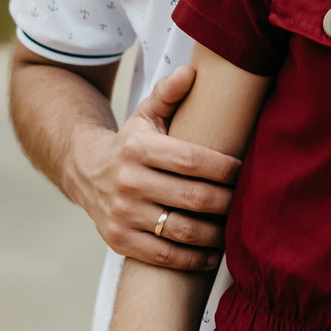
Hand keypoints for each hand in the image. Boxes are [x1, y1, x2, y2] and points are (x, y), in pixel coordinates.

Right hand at [69, 65, 240, 269]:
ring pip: (180, 229)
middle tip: (246, 202)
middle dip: (226, 202)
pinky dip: (191, 259)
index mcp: (138, 148)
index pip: (191, 160)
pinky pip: (162, 256)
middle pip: (191, 197)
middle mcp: (127, 182)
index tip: (245, 171)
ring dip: (214, 233)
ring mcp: (121, 214)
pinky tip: (213, 254)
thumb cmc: (131, 142)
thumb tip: (192, 71)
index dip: (224, 168)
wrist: (84, 171)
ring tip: (234, 229)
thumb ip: (169, 94)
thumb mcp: (146, 115)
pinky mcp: (118, 240)